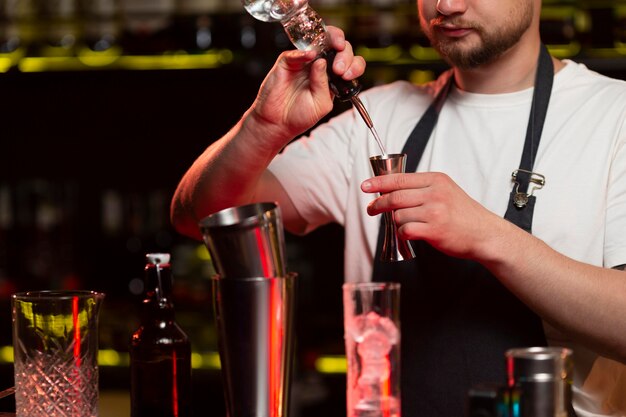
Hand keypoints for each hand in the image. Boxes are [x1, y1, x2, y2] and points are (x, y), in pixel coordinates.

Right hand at [244, 26, 365, 149]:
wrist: (277, 122)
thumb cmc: (298, 115)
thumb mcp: (321, 104)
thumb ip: (325, 85)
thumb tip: (323, 62)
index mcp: (332, 77)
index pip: (349, 63)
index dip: (353, 64)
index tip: (347, 74)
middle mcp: (320, 66)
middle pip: (338, 46)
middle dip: (344, 53)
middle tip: (339, 67)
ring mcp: (304, 61)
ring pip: (320, 40)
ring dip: (331, 41)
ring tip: (333, 51)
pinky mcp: (288, 61)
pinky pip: (297, 51)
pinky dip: (304, 51)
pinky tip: (310, 55)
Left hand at [362, 172, 507, 259]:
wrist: (484, 233)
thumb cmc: (464, 214)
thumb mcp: (446, 191)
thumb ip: (422, 188)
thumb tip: (391, 189)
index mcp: (436, 180)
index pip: (400, 179)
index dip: (379, 182)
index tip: (366, 186)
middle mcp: (435, 193)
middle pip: (395, 196)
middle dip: (379, 204)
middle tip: (372, 209)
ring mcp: (435, 212)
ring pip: (399, 215)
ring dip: (396, 222)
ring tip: (406, 225)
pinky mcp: (434, 230)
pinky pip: (405, 230)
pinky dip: (402, 234)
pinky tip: (409, 234)